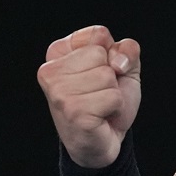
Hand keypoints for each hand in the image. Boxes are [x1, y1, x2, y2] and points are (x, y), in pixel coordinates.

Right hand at [38, 25, 141, 167]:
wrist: (101, 142)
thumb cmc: (106, 100)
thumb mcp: (121, 66)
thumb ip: (126, 49)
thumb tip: (117, 62)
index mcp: (57, 52)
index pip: (98, 34)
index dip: (111, 54)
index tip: (97, 73)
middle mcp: (50, 71)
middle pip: (101, 54)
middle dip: (111, 76)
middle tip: (98, 94)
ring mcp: (59, 93)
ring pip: (108, 76)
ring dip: (113, 94)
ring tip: (99, 106)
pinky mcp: (73, 112)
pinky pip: (113, 97)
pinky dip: (116, 108)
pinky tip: (101, 118)